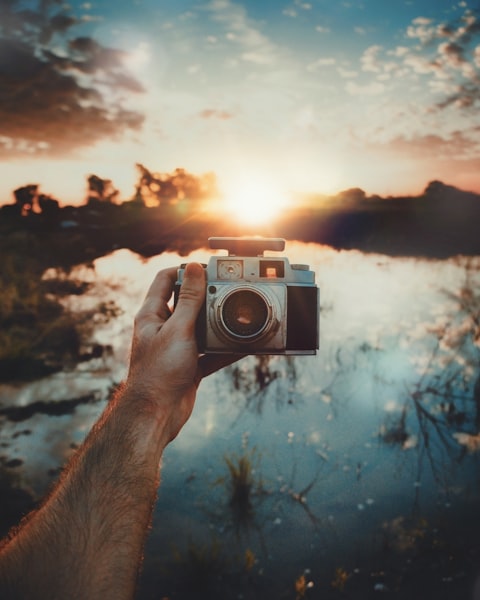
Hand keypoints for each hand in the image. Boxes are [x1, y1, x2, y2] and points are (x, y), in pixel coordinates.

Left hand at [126, 262, 239, 443]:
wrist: (156, 415)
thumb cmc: (159, 372)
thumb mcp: (178, 330)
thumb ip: (189, 299)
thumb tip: (194, 267)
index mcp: (152, 315)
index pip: (166, 279)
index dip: (186, 270)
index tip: (209, 268)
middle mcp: (162, 328)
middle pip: (187, 302)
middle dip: (208, 297)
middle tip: (230, 290)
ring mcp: (176, 347)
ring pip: (201, 328)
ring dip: (219, 323)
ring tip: (240, 316)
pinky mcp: (188, 365)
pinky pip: (210, 352)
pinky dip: (225, 348)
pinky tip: (243, 345)